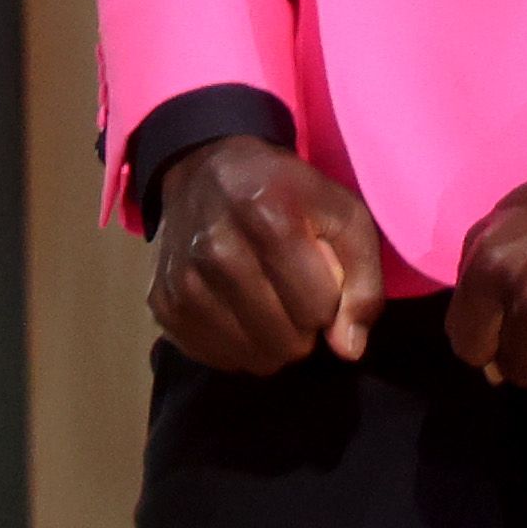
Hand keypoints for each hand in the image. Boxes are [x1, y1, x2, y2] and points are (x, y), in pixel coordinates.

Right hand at [146, 136, 387, 375]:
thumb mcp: (344, 215)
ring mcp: (183, 279)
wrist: (205, 169)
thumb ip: (364, 281)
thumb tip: (348, 350)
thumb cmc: (285, 193)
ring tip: (268, 306)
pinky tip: (238, 315)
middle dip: (303, 327)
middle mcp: (216, 250)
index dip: (329, 301)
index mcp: (269, 219)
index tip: (317, 278)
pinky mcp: (162, 302)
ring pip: (252, 357)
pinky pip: (216, 358)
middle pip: (287, 340)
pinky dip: (235, 347)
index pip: (318, 309)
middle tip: (293, 294)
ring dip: (271, 342)